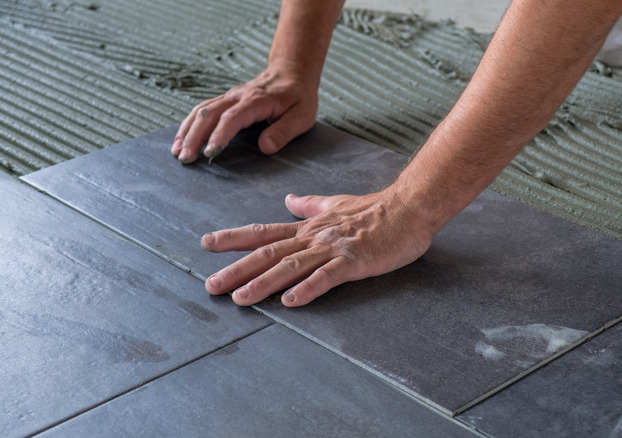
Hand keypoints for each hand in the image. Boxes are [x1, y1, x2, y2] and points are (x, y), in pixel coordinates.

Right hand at [171, 64, 317, 162]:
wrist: (292, 73)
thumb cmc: (298, 97)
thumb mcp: (302, 116)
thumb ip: (284, 131)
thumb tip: (265, 147)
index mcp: (257, 101)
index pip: (232, 118)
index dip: (219, 135)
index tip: (209, 153)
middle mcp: (238, 96)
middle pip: (209, 114)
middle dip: (194, 136)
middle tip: (186, 158)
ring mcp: (229, 97)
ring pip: (201, 111)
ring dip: (187, 131)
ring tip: (177, 152)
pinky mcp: (225, 100)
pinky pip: (202, 110)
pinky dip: (188, 124)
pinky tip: (180, 139)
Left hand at [201, 190, 434, 306]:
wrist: (409, 208)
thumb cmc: (376, 209)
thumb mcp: (336, 203)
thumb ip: (310, 205)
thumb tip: (289, 199)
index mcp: (309, 227)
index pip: (265, 231)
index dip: (235, 238)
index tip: (208, 243)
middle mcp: (315, 237)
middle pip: (269, 253)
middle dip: (237, 269)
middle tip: (211, 285)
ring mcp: (333, 249)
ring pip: (291, 265)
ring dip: (263, 283)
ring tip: (240, 298)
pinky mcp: (354, 262)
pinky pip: (327, 277)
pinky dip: (308, 288)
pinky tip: (291, 301)